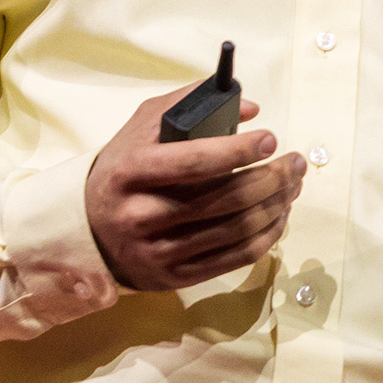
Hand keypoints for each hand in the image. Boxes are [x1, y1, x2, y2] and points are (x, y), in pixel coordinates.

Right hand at [85, 89, 304, 290]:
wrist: (87, 229)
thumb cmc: (125, 169)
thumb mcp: (142, 127)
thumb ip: (190, 104)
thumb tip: (250, 109)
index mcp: (131, 171)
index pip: (194, 162)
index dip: (239, 150)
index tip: (270, 138)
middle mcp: (141, 215)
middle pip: (225, 199)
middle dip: (273, 178)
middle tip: (295, 162)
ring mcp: (158, 251)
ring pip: (237, 230)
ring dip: (277, 205)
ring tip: (293, 184)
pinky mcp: (174, 277)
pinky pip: (236, 258)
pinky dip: (268, 235)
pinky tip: (280, 214)